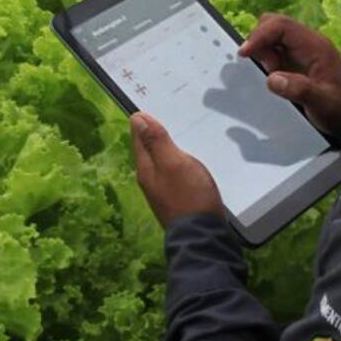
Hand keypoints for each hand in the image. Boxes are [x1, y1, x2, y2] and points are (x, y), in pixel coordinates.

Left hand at [130, 112, 225, 228]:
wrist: (203, 236)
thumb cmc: (188, 196)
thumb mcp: (173, 163)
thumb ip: (156, 141)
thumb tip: (136, 118)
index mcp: (146, 168)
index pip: (138, 137)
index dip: (142, 121)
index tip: (148, 103)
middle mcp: (150, 179)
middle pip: (149, 149)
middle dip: (154, 132)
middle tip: (167, 112)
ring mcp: (163, 190)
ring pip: (162, 160)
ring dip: (168, 146)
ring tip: (181, 129)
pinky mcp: (178, 198)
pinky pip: (174, 172)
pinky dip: (179, 160)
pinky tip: (190, 157)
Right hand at [237, 13, 340, 138]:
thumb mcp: (322, 103)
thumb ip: (299, 90)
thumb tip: (272, 78)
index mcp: (315, 46)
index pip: (282, 26)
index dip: (259, 35)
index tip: (244, 53)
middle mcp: (308, 42)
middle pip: (275, 24)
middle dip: (260, 40)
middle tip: (263, 67)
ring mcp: (302, 50)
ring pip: (273, 34)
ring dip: (263, 50)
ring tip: (270, 73)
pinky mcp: (297, 59)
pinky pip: (276, 48)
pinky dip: (266, 57)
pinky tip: (272, 75)